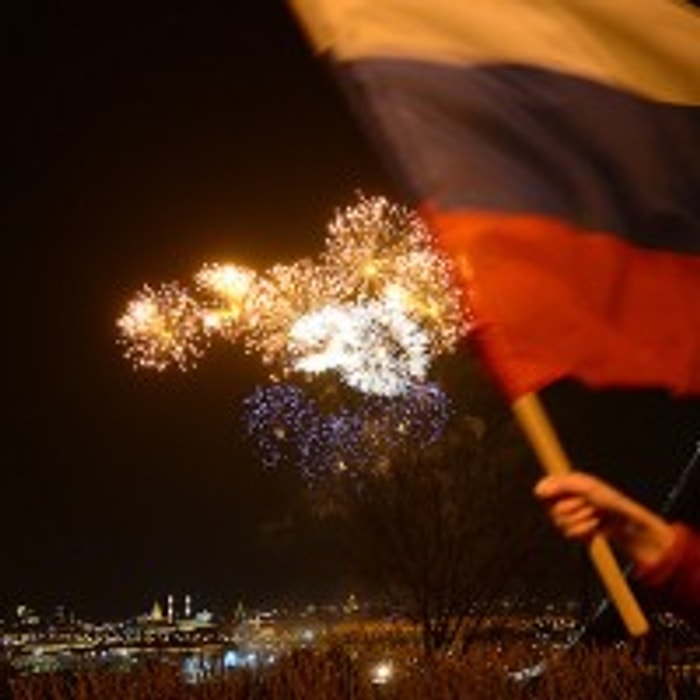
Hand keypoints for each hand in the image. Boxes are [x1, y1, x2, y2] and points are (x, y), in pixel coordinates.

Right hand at [534, 472, 675, 568]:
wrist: (627, 522)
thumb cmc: (609, 500)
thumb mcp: (586, 487)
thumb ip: (560, 485)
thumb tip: (538, 492)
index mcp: (566, 486)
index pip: (544, 489)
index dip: (551, 492)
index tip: (563, 494)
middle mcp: (565, 501)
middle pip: (553, 509)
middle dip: (575, 508)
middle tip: (590, 505)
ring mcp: (570, 517)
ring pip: (561, 523)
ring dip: (582, 520)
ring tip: (595, 516)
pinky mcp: (576, 532)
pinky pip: (570, 534)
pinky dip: (585, 531)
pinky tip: (595, 527)